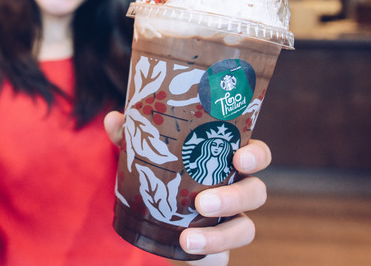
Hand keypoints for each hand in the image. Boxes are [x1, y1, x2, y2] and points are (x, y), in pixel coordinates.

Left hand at [103, 111, 271, 264]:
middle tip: (203, 203)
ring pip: (245, 229)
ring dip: (219, 236)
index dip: (256, 156)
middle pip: (255, 193)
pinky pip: (224, 258)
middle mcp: (235, 191)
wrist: (150, 217)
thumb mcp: (145, 153)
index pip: (257, 155)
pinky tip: (188, 254)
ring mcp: (229, 222)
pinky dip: (210, 258)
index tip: (240, 158)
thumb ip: (132, 136)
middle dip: (234, 198)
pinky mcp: (217, 249)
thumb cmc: (159, 173)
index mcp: (226, 161)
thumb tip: (113, 119)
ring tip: (187, 238)